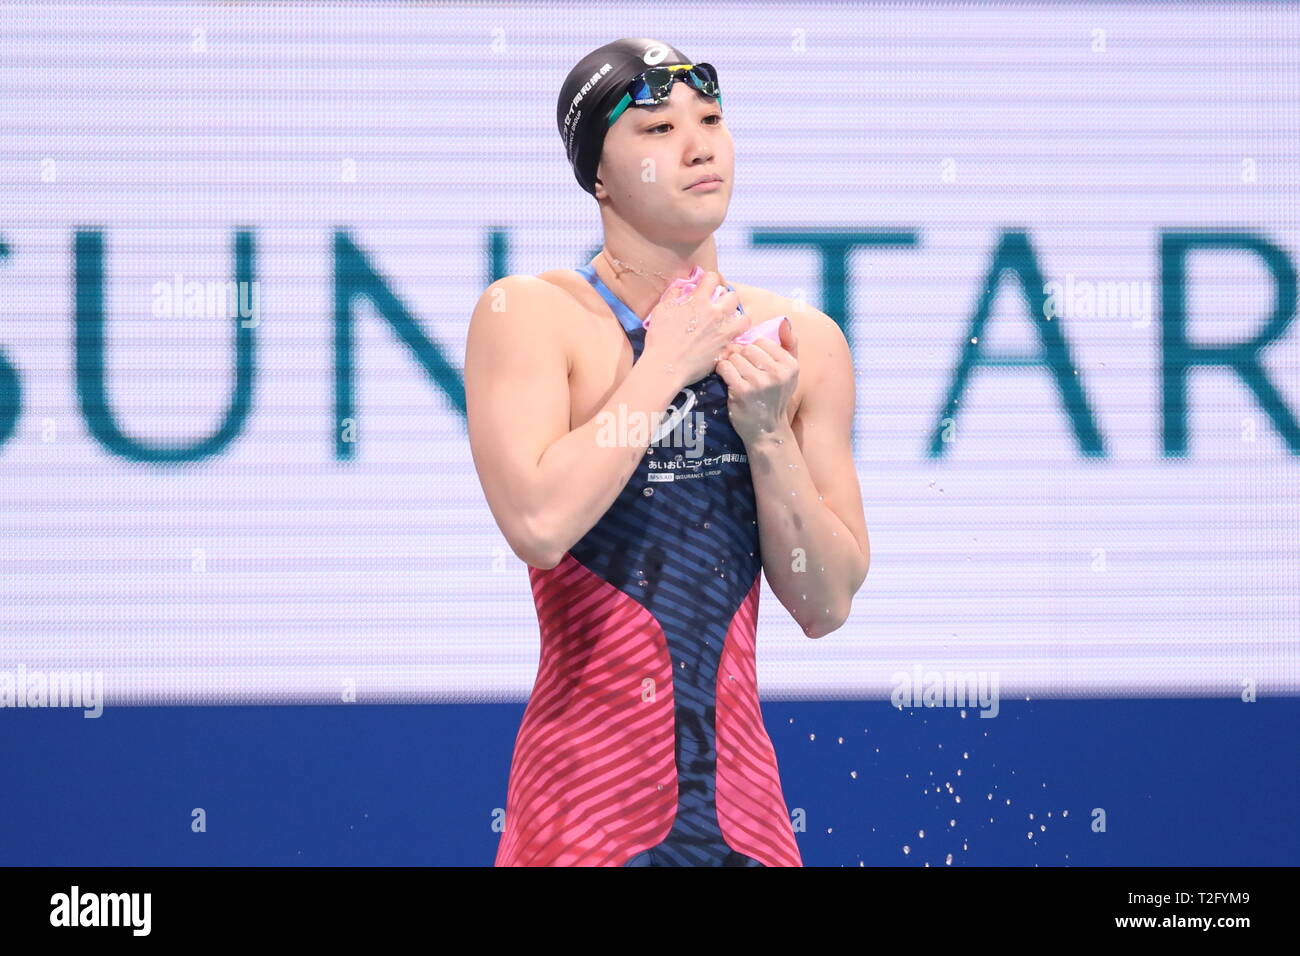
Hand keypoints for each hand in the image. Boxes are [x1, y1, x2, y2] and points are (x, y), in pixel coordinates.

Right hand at [642, 271, 748, 389]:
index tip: (706, 286)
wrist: (666, 366)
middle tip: (718, 306)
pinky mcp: (725, 347)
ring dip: (736, 318)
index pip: (712, 278)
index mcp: (698, 301)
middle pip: (733, 296)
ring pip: (743, 317)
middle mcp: (714, 313)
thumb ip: (674, 295)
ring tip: (728, 322)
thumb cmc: (660, 338)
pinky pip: (740, 338)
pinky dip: (736, 336)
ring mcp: (722, 331)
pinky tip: (728, 338)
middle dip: (726, 298)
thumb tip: (683, 289)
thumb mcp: (661, 310)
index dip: (709, 280)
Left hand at [714, 316, 797, 444]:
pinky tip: (727, 378)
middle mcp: (777, 372)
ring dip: (731, 364)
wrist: (767, 430)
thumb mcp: (789, 372)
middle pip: (747, 348)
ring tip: (735, 375)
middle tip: (741, 368)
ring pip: (735, 357)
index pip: (762, 341)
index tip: (752, 361)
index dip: (753, 349)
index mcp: (790, 365)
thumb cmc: (776, 397)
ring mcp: (759, 382)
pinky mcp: (741, 391)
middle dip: (741, 356)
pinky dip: (722, 370)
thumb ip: (789, 345)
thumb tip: (784, 320)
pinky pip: (725, 367)